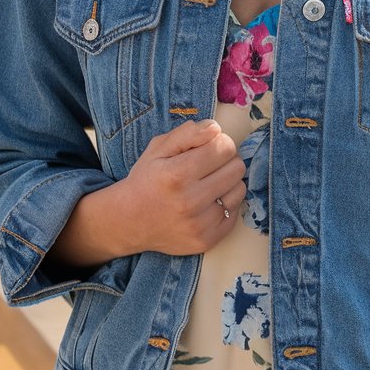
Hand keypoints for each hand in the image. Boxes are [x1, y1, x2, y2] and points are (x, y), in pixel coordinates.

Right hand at [114, 118, 246, 255]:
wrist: (129, 221)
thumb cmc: (147, 180)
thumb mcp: (158, 148)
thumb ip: (187, 133)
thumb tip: (216, 128)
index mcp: (176, 174)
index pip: (224, 148)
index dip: (220, 142)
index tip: (209, 146)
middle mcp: (189, 201)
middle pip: (237, 167)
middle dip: (226, 160)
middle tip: (210, 164)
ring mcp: (199, 224)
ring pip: (239, 189)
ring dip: (228, 182)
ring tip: (209, 183)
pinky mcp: (207, 240)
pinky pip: (235, 212)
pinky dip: (226, 203)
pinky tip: (209, 201)